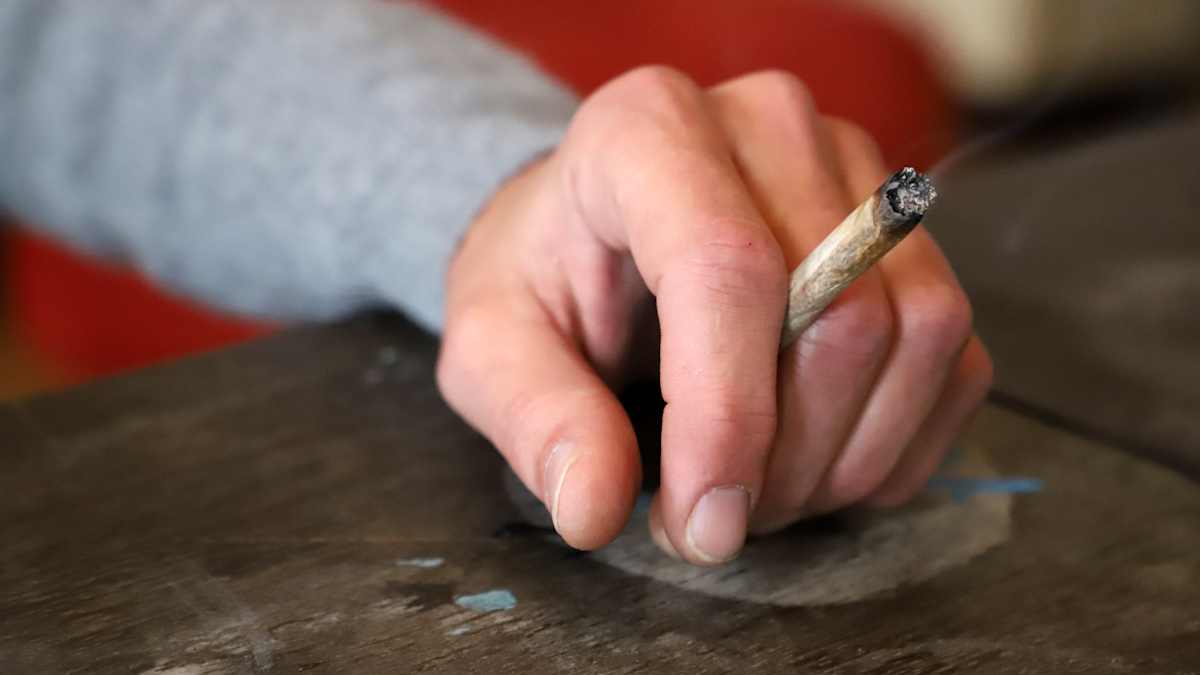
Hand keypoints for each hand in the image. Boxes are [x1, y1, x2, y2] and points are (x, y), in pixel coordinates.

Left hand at [436, 67, 991, 564]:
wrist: (596, 231)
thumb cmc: (544, 280)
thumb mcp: (491, 345)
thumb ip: (535, 417)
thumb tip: (594, 506)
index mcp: (649, 128)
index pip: (725, 267)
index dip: (727, 416)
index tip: (703, 524)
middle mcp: (768, 124)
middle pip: (839, 311)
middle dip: (785, 457)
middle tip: (715, 520)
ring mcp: (853, 171)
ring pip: (916, 331)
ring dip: (848, 455)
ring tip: (764, 493)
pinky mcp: (905, 233)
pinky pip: (955, 351)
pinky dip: (901, 441)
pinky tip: (825, 468)